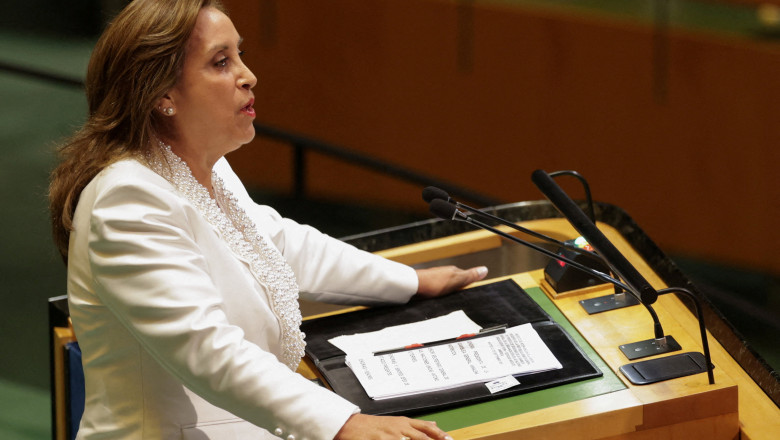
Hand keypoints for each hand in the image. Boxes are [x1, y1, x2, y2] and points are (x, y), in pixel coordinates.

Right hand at [334, 413, 452, 439]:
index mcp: (404, 423)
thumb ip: (416, 425)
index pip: (427, 428)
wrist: (352, 426)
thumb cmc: (374, 426)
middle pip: (421, 437)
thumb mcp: (397, 422)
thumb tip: (435, 425)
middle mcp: (399, 429)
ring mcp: (389, 437)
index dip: (440, 434)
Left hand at [414, 265, 487, 298]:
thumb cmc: (434, 283)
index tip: (474, 293)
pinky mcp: (428, 287)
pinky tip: (440, 301)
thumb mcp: (456, 280)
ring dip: (450, 293)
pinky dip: (441, 296)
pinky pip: (438, 292)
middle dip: (460, 290)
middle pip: (457, 282)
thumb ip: (469, 276)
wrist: (413, 286)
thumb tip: (485, 269)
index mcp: (453, 271)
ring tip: (451, 302)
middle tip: (463, 299)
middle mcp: (445, 274)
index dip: (470, 284)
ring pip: (447, 287)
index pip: (467, 277)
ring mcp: (436, 279)